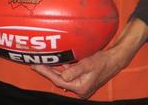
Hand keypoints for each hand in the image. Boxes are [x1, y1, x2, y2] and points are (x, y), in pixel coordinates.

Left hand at [32, 18, 147, 97]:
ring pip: (60, 76)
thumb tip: (62, 76)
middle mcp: (79, 88)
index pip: (58, 80)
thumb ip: (74, 71)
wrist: (114, 60)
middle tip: (33, 63)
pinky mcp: (80, 78)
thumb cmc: (102, 61)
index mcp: (80, 88)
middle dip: (45, 71)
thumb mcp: (88, 64)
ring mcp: (79, 83)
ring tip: (39, 62)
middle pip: (57, 79)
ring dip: (51, 69)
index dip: (45, 72)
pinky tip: (51, 61)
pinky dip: (58, 68)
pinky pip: (66, 73)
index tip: (36, 65)